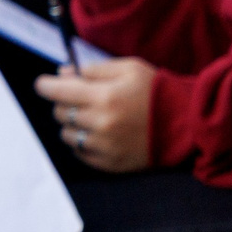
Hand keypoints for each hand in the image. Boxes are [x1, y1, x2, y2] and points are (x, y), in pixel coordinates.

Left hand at [35, 57, 154, 171]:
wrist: (188, 124)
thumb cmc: (157, 91)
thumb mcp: (130, 69)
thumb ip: (94, 69)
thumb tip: (62, 74)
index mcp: (105, 97)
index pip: (58, 92)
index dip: (46, 86)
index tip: (43, 84)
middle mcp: (101, 123)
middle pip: (60, 113)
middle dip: (64, 102)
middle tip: (79, 98)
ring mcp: (104, 146)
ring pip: (66, 134)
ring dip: (72, 124)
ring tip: (92, 117)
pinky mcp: (108, 163)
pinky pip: (79, 152)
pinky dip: (82, 142)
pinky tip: (98, 133)